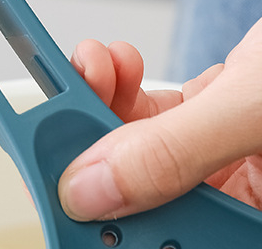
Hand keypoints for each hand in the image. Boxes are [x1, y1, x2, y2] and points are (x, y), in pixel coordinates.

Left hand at [58, 19, 261, 219]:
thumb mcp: (248, 111)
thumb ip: (172, 150)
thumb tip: (90, 187)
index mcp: (250, 222)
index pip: (152, 237)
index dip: (95, 211)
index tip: (53, 170)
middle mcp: (234, 199)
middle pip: (137, 191)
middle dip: (91, 143)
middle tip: (65, 106)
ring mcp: (222, 159)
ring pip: (136, 145)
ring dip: (100, 101)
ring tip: (96, 65)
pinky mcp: (213, 120)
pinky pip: (152, 114)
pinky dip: (125, 86)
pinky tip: (121, 63)